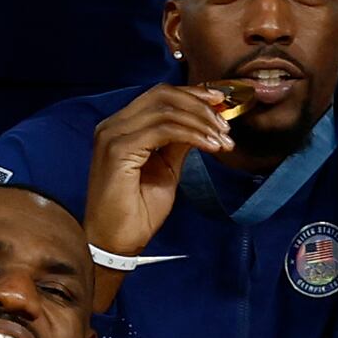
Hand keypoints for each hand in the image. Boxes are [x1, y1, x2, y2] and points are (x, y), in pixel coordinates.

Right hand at [83, 81, 230, 261]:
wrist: (115, 243)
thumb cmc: (135, 212)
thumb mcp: (166, 169)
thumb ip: (178, 143)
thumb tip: (201, 122)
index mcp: (120, 127)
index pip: (158, 96)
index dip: (192, 95)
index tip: (220, 103)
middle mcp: (112, 125)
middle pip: (162, 94)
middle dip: (200, 104)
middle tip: (225, 122)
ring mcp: (112, 135)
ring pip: (166, 110)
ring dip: (201, 122)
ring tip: (223, 140)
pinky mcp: (118, 150)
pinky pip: (164, 130)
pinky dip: (193, 134)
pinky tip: (210, 146)